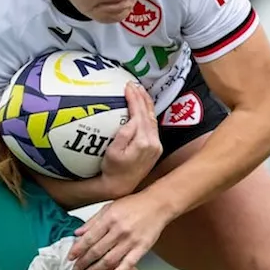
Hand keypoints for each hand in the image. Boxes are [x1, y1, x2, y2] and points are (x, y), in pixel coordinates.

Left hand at [68, 190, 171, 269]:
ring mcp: (131, 240)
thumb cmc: (133, 204)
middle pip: (97, 250)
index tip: (70, 257)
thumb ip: (93, 221)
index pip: (89, 238)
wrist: (158, 204)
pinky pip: (129, 263)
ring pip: (110, 259)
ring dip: (96, 269)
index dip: (78, 249)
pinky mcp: (142, 247)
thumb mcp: (109, 207)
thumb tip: (77, 233)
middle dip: (84, 262)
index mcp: (109, 218)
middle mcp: (119, 230)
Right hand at [96, 82, 163, 197]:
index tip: (128, 87)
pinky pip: (153, 125)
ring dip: (146, 103)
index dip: (134, 98)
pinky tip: (143, 107)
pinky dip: (148, 113)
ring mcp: (156, 145)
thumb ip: (123, 136)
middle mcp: (153, 142)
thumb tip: (131, 120)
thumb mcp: (112, 153)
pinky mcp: (155, 148)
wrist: (121, 186)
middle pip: (148, 113)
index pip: (139, 114)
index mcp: (143, 142)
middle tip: (133, 84)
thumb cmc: (112, 170)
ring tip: (139, 90)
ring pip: (153, 118)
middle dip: (141, 96)